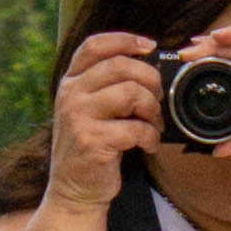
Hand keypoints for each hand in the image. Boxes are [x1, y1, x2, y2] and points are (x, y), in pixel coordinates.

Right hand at [45, 29, 163, 211]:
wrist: (74, 190)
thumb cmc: (93, 146)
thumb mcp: (90, 109)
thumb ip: (108, 85)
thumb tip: (151, 63)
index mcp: (71, 82)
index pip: (95, 46)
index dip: (125, 40)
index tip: (149, 46)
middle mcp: (70, 95)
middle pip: (120, 66)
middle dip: (150, 79)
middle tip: (159, 97)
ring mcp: (78, 117)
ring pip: (131, 93)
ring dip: (153, 109)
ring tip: (155, 124)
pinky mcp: (92, 141)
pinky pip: (135, 128)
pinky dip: (150, 137)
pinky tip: (149, 145)